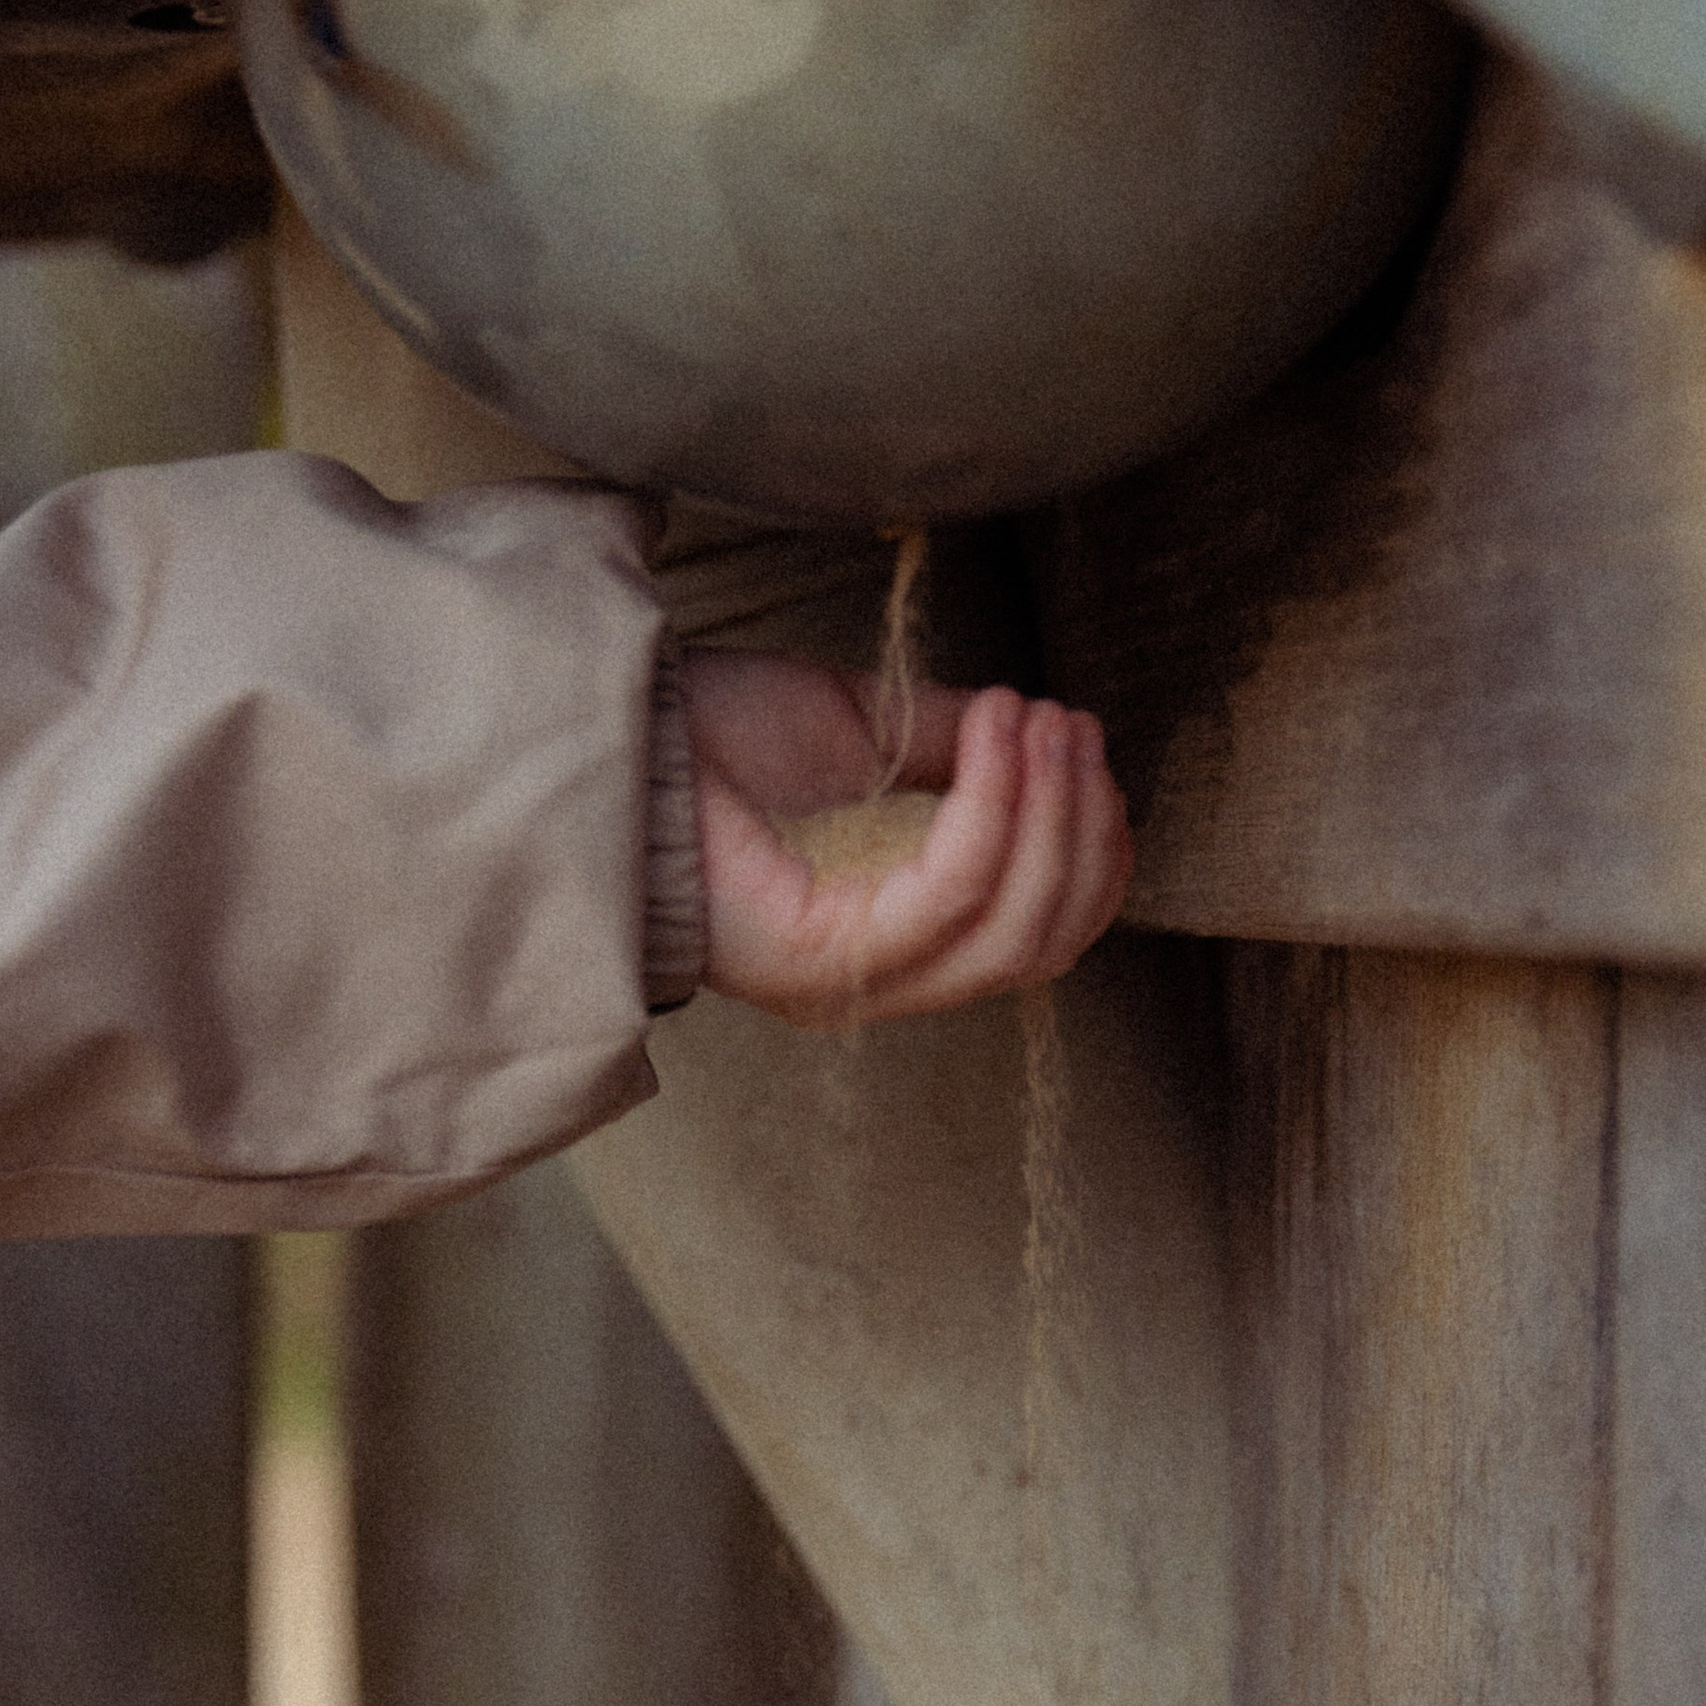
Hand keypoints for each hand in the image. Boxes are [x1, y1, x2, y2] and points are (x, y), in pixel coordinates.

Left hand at [679, 646, 1130, 1025]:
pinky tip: (998, 731)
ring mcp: (850, 985)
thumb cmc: (709, 740)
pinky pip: (949, 894)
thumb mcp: (858, 731)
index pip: (1033, 933)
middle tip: (1075, 726)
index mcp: (887, 943)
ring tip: (1044, 721)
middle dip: (1079, 828)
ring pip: (1008, 929)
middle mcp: (876, 983)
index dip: (1086, 852)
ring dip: (1050, 814)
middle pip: (1037, 942)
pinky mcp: (824, 964)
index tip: (1091, 756)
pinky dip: (992, 808)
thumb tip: (1041, 734)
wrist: (614, 738)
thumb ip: (949, 751)